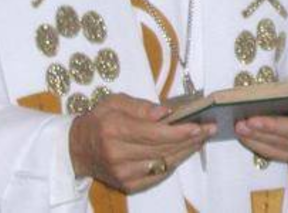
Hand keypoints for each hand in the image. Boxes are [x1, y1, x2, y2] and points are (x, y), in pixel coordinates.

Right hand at [68, 93, 214, 193]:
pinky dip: (174, 162)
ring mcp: (124, 173)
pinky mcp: (128, 185)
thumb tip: (165, 113)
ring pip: (164, 163)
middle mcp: (118, 154)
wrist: (77, 149)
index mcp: (114, 130)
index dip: (180, 131)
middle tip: (209, 129)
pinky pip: (159, 174)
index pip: (154, 133)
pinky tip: (184, 151)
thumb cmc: (99, 120)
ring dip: (186, 151)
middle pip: (163, 149)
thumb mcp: (114, 102)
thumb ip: (140, 106)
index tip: (199, 126)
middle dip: (190, 139)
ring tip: (201, 138)